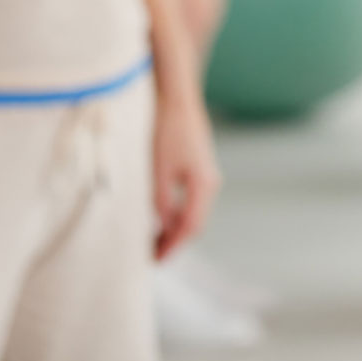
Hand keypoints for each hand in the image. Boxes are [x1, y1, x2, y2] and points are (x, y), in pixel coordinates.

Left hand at [152, 89, 220, 260]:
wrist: (177, 99)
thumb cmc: (167, 132)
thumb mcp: (159, 170)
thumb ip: (161, 201)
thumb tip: (162, 224)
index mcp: (203, 186)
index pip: (190, 227)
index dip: (173, 246)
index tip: (155, 261)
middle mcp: (210, 183)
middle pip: (194, 222)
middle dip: (174, 240)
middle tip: (152, 255)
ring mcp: (205, 174)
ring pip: (192, 211)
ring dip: (174, 227)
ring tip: (152, 239)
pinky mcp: (198, 167)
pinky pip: (189, 199)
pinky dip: (176, 212)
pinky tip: (159, 215)